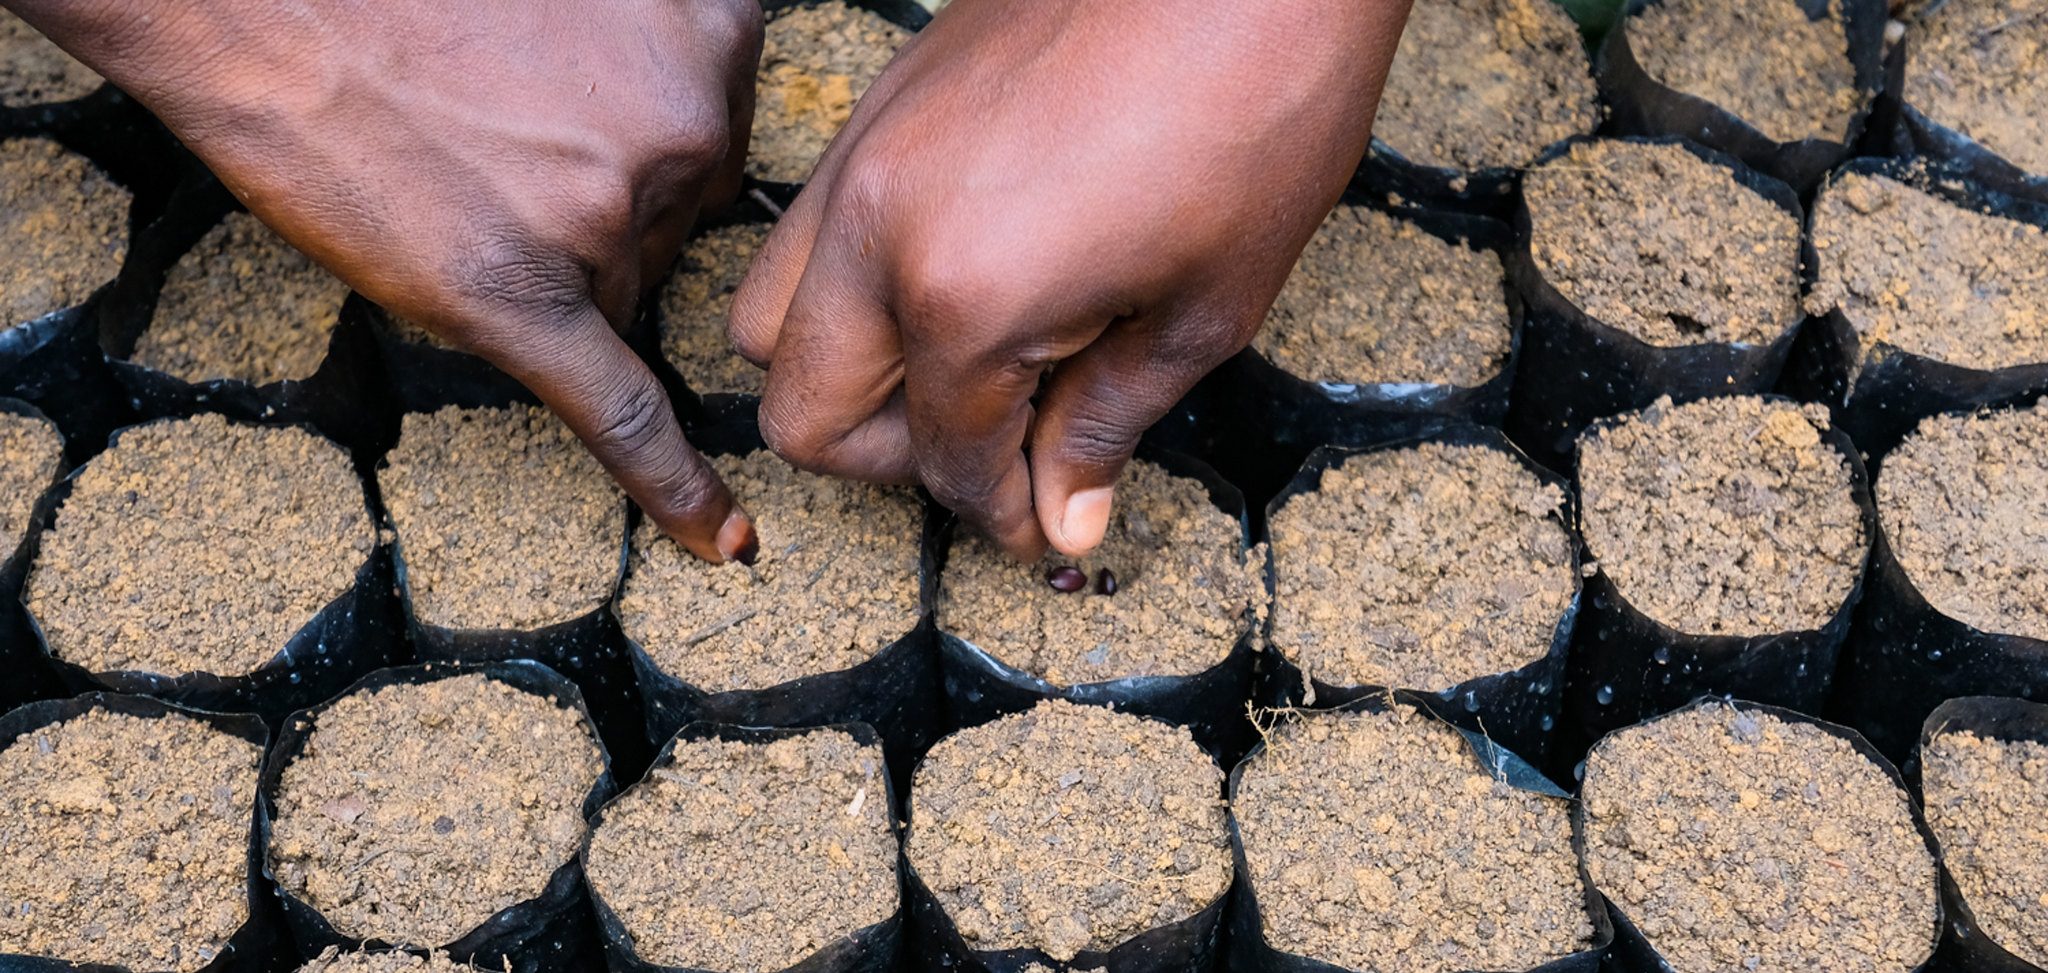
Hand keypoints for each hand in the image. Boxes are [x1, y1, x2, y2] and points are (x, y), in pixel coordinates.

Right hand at [12, 0, 763, 562]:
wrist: (266, 4)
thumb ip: (657, 60)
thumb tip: (687, 145)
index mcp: (711, 35)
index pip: (715, 143)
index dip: (640, 146)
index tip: (585, 128)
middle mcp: (684, 128)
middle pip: (674, 222)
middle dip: (599, 199)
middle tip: (501, 137)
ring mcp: (610, 219)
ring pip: (621, 284)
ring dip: (551, 255)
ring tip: (458, 172)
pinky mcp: (527, 303)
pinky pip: (623, 413)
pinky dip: (673, 485)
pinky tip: (720, 541)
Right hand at [730, 0, 1410, 559]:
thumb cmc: (1258, 115)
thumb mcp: (1203, 308)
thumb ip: (1107, 424)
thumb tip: (1067, 518)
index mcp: (961, 298)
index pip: (943, 461)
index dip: (1002, 515)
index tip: (1046, 525)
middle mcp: (878, 231)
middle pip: (803, 411)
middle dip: (894, 459)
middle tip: (997, 451)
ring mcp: (863, 158)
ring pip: (769, 317)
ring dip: (846, 373)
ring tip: (961, 370)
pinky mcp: (878, 106)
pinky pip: (809, 229)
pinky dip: (853, 285)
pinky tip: (961, 279)